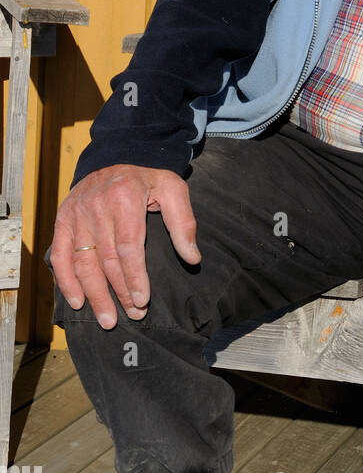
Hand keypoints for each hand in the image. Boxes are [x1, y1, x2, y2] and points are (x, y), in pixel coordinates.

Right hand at [48, 165, 199, 329]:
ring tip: (107, 319)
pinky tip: (77, 301)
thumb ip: (183, 223)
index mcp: (124, 198)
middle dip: (119, 292)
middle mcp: (96, 207)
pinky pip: (60, 256)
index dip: (134, 277)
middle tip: (133, 315)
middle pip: (106, 260)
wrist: (117, 153)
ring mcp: (76, 214)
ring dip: (95, 295)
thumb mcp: (173, 189)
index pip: (128, 247)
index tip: (142, 300)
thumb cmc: (148, 176)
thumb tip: (193, 258)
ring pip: (83, 263)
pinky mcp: (63, 220)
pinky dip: (66, 281)